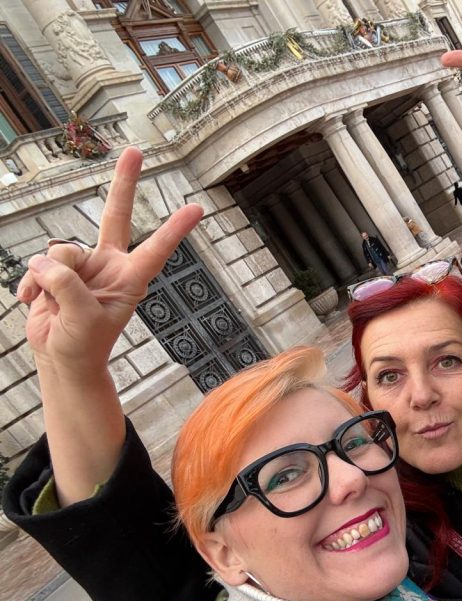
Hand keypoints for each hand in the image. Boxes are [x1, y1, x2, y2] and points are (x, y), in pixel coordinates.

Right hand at [17, 147, 202, 376]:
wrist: (60, 358)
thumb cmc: (83, 345)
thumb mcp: (82, 319)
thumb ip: (67, 286)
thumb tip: (48, 261)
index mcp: (130, 278)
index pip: (156, 249)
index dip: (174, 230)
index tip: (198, 209)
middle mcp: (109, 264)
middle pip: (116, 215)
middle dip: (123, 183)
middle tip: (134, 151)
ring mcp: (82, 264)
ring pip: (61, 252)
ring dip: (50, 278)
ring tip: (53, 304)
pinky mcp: (55, 269)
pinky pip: (37, 265)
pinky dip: (31, 284)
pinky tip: (34, 302)